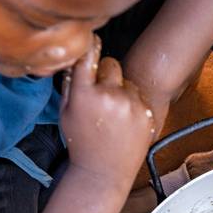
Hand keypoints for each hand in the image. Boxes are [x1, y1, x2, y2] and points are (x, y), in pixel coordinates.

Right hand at [60, 36, 155, 191]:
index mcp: (84, 94)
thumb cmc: (81, 142)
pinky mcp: (145, 113)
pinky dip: (133, 104)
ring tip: (113, 115)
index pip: (87, 56)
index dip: (89, 46)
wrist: (103, 173)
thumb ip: (70, 84)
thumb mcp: (66, 113)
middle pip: (111, 64)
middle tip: (101, 93)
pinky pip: (139, 96)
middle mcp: (108, 96)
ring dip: (121, 90)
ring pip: (127, 81)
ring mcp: (130, 104)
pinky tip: (124, 123)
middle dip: (106, 74)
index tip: (91, 39)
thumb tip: (75, 56)